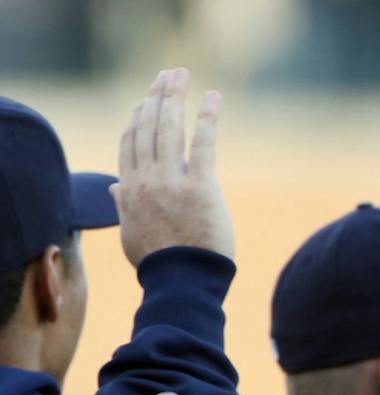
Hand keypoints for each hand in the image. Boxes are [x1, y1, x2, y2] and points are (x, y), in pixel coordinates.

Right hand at [114, 68, 232, 264]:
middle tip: (167, 75)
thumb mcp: (132, 234)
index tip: (145, 100)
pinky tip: (211, 98)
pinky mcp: (200, 186)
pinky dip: (206, 117)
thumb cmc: (159, 263)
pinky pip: (203, 143)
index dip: (137, 117)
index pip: (129, 143)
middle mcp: (145, 179)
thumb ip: (123, 206)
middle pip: (147, 126)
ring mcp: (171, 181)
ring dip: (174, 96)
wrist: (181, 281)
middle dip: (156, 96)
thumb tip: (116, 188)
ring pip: (168, 128)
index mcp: (128, 189)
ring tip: (181, 75)